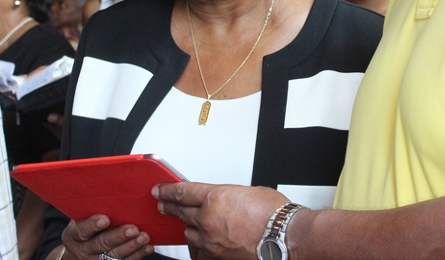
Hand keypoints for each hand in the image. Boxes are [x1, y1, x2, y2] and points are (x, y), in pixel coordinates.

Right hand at [61, 214, 153, 259]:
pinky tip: (148, 246)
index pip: (82, 230)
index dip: (93, 225)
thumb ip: (91, 206)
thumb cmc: (84, 224)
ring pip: (115, 255)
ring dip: (131, 246)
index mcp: (74, 235)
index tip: (106, 218)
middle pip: (101, 244)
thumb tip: (107, 182)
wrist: (79, 251)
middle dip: (118, 236)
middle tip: (133, 228)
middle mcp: (83, 250)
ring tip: (144, 236)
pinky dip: (138, 254)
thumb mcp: (81, 216)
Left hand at [154, 182, 288, 259]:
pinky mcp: (215, 257)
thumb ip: (228, 195)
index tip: (159, 190)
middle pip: (180, 211)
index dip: (167, 190)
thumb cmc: (274, 215)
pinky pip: (199, 251)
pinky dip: (199, 246)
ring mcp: (210, 241)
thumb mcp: (248, 192)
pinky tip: (202, 243)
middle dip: (169, 206)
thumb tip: (223, 199)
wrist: (284, 238)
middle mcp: (208, 219)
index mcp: (216, 197)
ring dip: (189, 227)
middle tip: (162, 204)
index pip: (182, 191)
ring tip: (191, 224)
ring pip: (188, 233)